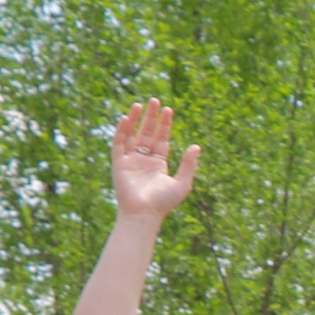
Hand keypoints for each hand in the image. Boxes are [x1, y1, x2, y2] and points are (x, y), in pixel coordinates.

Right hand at [111, 98, 201, 231]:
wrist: (144, 214)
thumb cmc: (163, 202)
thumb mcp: (182, 182)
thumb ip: (188, 164)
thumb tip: (196, 146)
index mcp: (158, 164)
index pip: (162, 139)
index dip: (165, 125)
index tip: (168, 110)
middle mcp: (144, 161)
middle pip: (147, 133)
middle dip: (151, 117)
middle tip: (155, 100)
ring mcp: (131, 161)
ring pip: (132, 135)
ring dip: (136, 120)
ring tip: (140, 104)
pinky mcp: (119, 164)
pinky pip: (119, 143)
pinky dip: (122, 130)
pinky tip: (126, 118)